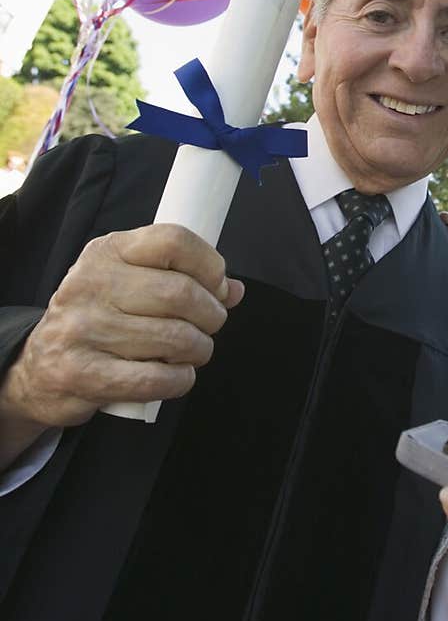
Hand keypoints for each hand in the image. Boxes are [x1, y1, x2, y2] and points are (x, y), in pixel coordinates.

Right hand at [0, 224, 244, 461]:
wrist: (40, 367)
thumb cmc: (98, 317)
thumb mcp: (129, 282)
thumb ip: (181, 278)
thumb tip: (234, 290)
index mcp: (107, 251)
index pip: (173, 241)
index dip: (209, 264)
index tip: (218, 285)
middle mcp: (91, 284)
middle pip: (181, 294)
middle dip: (212, 315)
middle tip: (210, 325)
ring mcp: (83, 329)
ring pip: (175, 338)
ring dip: (199, 350)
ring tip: (193, 351)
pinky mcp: (83, 374)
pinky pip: (155, 378)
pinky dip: (180, 379)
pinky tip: (177, 374)